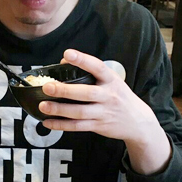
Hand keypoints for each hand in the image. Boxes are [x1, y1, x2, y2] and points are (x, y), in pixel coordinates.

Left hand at [39, 50, 157, 141]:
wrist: (138, 122)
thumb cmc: (120, 97)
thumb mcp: (113, 82)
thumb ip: (92, 73)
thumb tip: (64, 62)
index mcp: (112, 80)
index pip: (98, 67)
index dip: (83, 60)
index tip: (68, 54)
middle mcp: (108, 96)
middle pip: (86, 93)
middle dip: (65, 90)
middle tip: (48, 87)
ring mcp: (103, 112)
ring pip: (79, 112)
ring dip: (59, 110)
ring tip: (43, 105)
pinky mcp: (98, 126)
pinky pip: (77, 126)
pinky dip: (61, 125)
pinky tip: (48, 122)